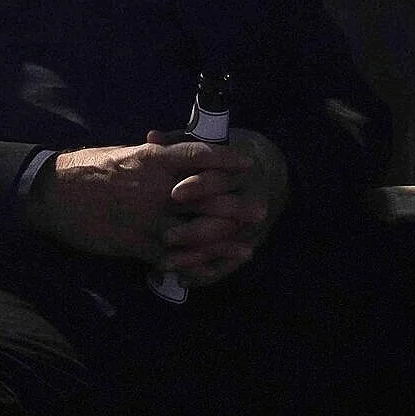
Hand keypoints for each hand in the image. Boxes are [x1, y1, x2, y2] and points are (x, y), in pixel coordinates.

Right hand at [23, 138, 255, 261]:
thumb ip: (151, 156)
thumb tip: (171, 149)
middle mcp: (155, 188)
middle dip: (235, 205)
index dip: (226, 161)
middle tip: (259, 211)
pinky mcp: (136, 243)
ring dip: (224, 241)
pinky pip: (173, 257)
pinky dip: (194, 264)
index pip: (199, 156)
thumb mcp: (121, 153)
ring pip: (196, 232)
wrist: (52, 194)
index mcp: (152, 159)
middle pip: (207, 197)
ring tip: (246, 248)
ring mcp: (147, 218)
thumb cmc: (84, 169)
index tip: (246, 165)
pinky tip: (210, 268)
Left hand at [154, 125, 289, 289]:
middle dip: (196, 230)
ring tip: (164, 263)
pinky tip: (181, 279)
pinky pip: (227, 265)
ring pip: (226, 246)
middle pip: (226, 218)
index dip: (200, 185)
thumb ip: (178, 143)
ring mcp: (250, 227)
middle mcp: (251, 199)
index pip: (222, 179)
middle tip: (166, 236)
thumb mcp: (205, 145)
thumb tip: (151, 137)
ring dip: (196, 257)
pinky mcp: (247, 245)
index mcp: (240, 171)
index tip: (175, 193)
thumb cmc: (221, 157)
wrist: (263, 173)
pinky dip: (205, 275)